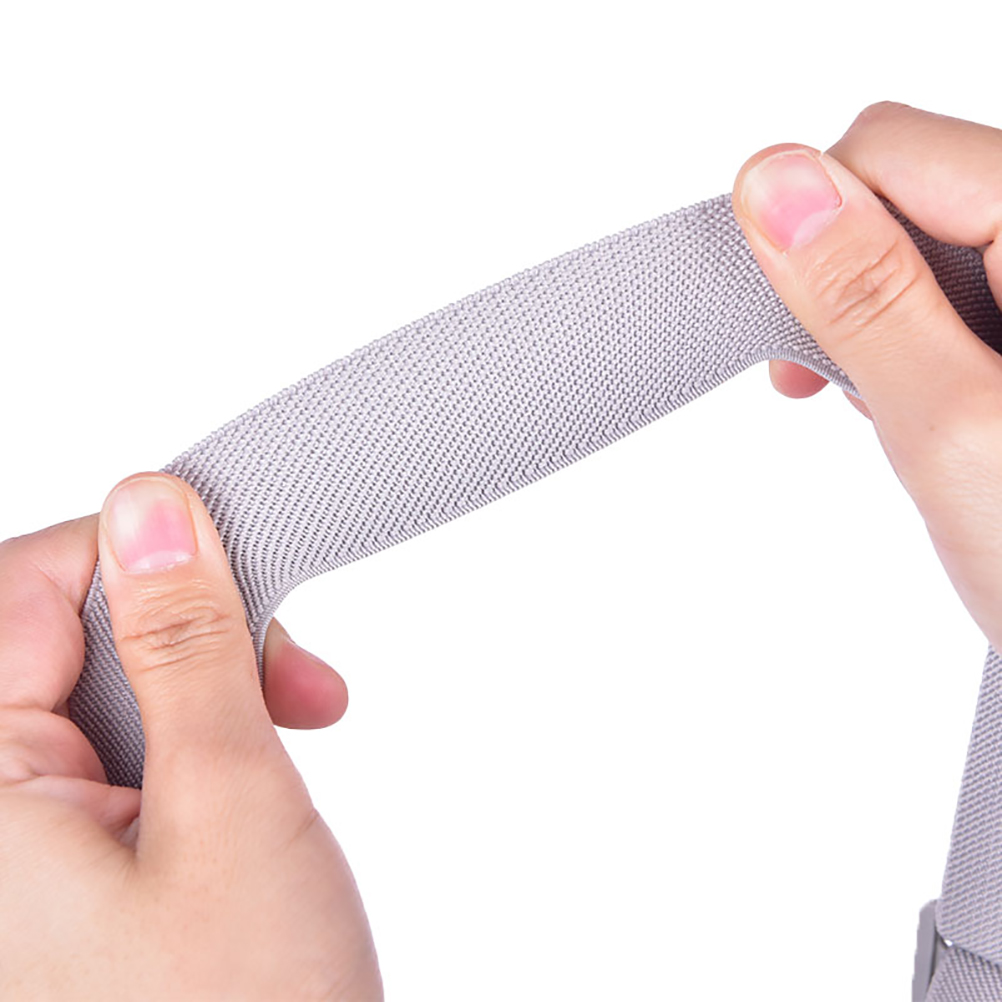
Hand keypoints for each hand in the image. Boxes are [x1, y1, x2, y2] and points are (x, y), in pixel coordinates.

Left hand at [0, 473, 381, 998]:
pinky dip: (189, 741)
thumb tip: (154, 508)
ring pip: (96, 692)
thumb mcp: (230, 806)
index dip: (146, 557)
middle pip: (59, 637)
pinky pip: (106, 755)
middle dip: (190, 632)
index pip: (24, 587)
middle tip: (296, 680)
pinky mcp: (54, 870)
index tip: (246, 571)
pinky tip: (245, 774)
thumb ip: (186, 645)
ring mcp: (16, 848)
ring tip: (288, 734)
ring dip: (201, 689)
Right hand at [732, 101, 1001, 653]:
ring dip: (873, 316)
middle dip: (838, 277)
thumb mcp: (953, 428)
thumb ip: (863, 296)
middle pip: (906, 185)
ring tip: (890, 408)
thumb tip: (774, 184)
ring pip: (921, 240)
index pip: (887, 151)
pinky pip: (953, 287)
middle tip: (831, 384)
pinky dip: (911, 340)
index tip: (781, 333)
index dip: (807, 231)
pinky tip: (919, 401)